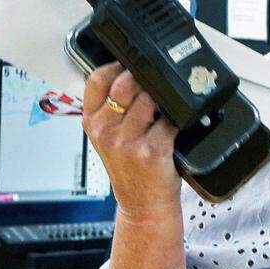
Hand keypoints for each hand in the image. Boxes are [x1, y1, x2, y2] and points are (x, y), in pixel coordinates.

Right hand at [82, 62, 181, 217]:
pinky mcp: (152, 150)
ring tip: (164, 110)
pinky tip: (174, 127)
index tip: (131, 65)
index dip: (117, 66)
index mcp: (91, 122)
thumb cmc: (129, 169)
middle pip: (125, 84)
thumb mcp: (107, 138)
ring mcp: (128, 141)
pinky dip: (177, 120)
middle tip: (155, 86)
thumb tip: (129, 74)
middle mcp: (105, 130)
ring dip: (162, 100)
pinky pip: (170, 121)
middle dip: (145, 79)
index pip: (97, 79)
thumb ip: (111, 109)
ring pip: (150, 99)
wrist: (142, 203)